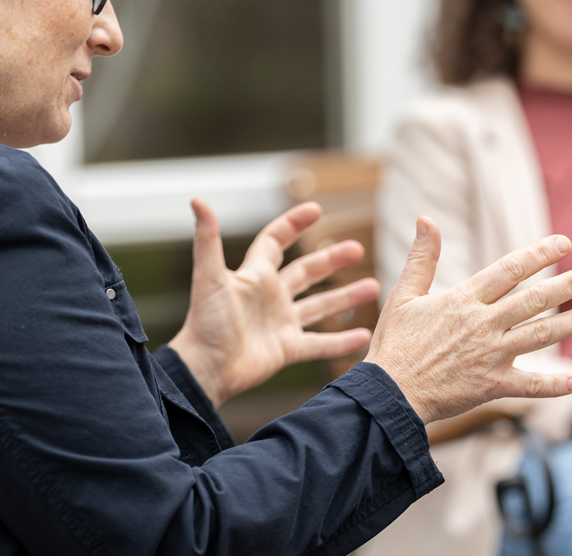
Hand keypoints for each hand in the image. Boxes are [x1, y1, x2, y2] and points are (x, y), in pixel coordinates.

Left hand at [168, 200, 378, 406]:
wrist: (204, 371)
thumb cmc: (204, 323)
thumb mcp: (209, 277)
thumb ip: (208, 240)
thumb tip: (198, 201)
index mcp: (254, 276)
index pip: (276, 241)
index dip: (293, 224)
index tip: (316, 209)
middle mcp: (270, 297)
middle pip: (305, 272)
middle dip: (331, 260)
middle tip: (358, 249)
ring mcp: (280, 324)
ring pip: (319, 306)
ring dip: (344, 297)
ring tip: (373, 288)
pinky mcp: (287, 350)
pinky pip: (320, 344)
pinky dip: (342, 341)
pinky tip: (364, 336)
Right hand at [364, 217, 571, 424]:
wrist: (389, 394)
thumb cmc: (394, 344)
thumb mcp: (403, 295)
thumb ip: (422, 258)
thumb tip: (426, 219)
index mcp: (462, 300)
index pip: (509, 270)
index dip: (538, 255)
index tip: (564, 243)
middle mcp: (482, 325)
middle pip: (534, 300)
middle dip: (569, 284)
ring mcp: (490, 356)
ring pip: (540, 336)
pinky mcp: (491, 387)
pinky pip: (529, 386)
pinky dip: (553, 385)